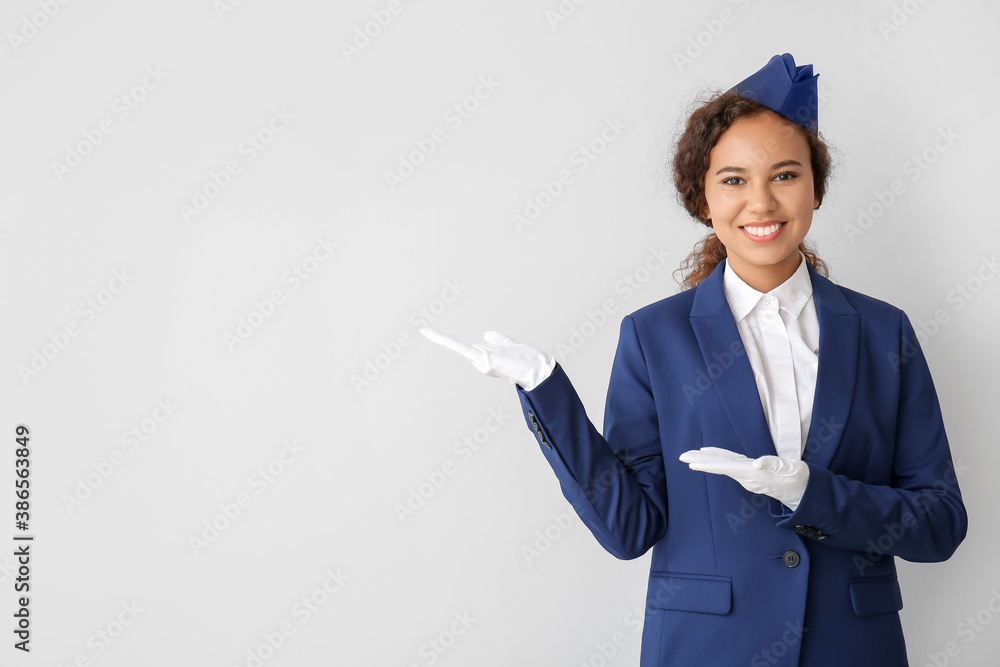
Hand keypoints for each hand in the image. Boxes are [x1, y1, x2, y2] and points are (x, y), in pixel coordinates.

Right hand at [420, 328, 555, 390]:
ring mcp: (479, 361)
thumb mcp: (508, 345)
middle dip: (441, 339)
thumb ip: (498, 339)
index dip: (449, 341)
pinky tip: (433, 335)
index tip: (431, 333)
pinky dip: (447, 341)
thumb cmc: (526, 361)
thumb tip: (487, 333)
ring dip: (441, 338)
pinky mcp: (481, 359)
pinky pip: (461, 348)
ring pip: (458, 347)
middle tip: (423, 330)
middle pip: (460, 346)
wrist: (537, 370)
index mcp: (484, 358)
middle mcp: (479, 361)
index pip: (465, 348)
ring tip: (425, 330)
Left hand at [678, 446, 808, 509]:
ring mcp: (749, 476)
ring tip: (690, 455)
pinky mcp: (752, 472)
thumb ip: (775, 465)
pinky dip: (719, 458)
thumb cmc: (800, 479)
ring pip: (724, 465)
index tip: (692, 462)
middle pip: (720, 467)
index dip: (709, 464)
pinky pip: (731, 464)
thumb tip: (758, 462)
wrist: (806, 492)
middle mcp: (748, 476)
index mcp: (754, 474)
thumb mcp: (792, 470)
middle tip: (681, 457)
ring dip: (706, 460)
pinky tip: (710, 454)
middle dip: (700, 462)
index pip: (727, 467)